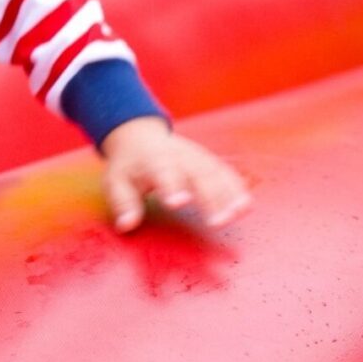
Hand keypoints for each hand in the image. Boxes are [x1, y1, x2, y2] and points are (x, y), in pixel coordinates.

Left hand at [99, 117, 251, 232]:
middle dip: (210, 198)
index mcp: (153, 160)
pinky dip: (237, 188)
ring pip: (216, 174)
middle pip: (197, 175)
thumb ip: (123, 202)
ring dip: (229, 194)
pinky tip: (246, 206)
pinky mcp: (209, 162)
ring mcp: (197, 158)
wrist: (141, 136)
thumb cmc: (129, 165)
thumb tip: (127, 225)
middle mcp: (179, 157)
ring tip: (238, 215)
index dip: (172, 186)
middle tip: (217, 222)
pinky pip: (226, 173)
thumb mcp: (116, 180)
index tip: (178, 204)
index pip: (163, 172)